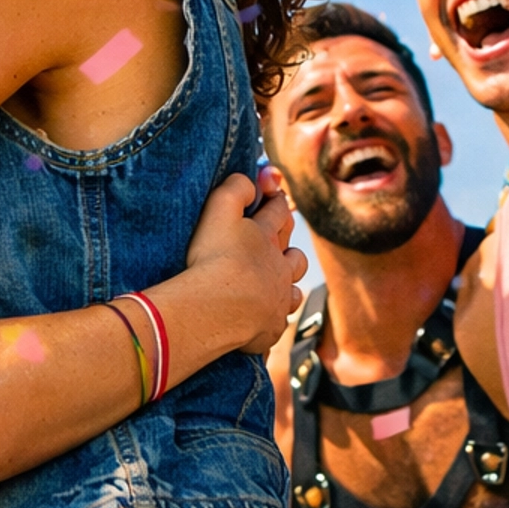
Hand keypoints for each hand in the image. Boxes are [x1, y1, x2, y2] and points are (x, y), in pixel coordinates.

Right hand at [185, 174, 307, 357]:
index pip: (278, 212)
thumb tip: (252, 180)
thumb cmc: (213, 257)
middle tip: (276, 242)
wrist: (214, 309)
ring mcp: (279, 298)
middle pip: (294, 253)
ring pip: (293, 288)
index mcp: (266, 237)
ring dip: (286, 284)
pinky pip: (279, 321)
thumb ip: (236, 187)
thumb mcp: (219, 209)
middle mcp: (280, 267)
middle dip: (287, 246)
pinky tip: (262, 318)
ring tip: (274, 284)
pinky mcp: (272, 327)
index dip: (276, 202)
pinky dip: (273, 317)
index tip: (274, 196)